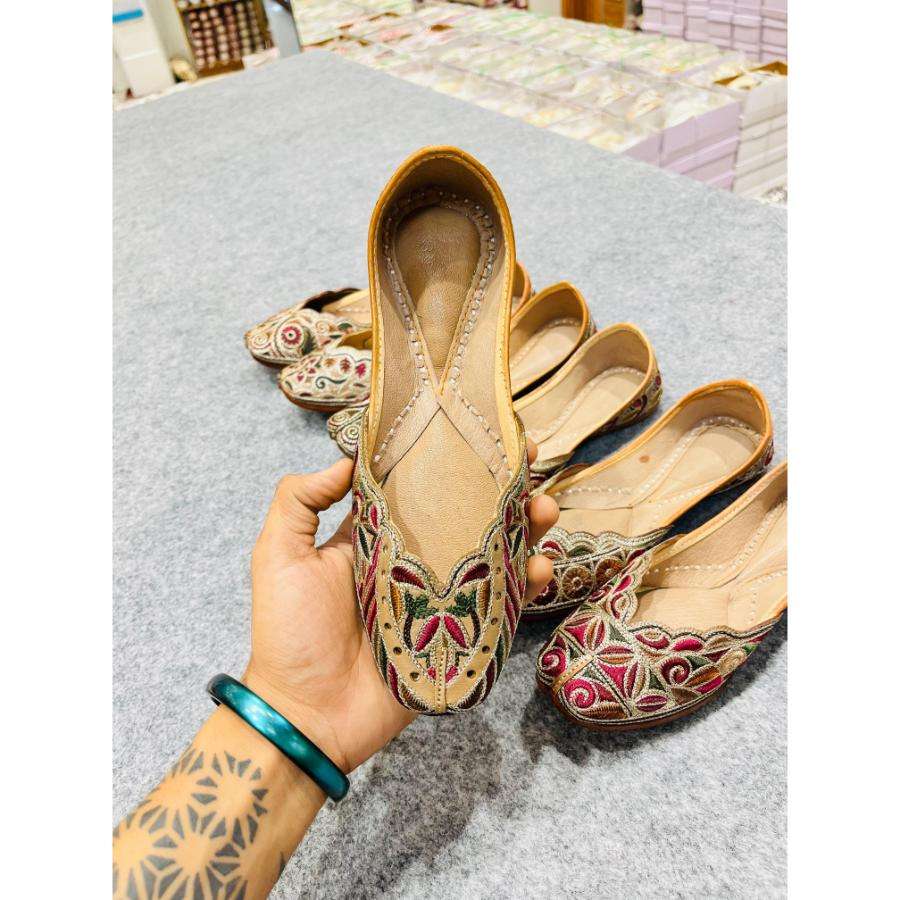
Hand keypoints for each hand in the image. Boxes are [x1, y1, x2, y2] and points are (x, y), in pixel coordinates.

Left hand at [244, 442, 558, 772]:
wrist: (308, 714)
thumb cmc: (288, 633)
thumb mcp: (279, 556)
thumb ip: (299, 501)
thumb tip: (346, 458)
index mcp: (374, 536)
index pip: (417, 487)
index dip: (447, 461)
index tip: (476, 433)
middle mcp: (413, 561)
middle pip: (466, 516)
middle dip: (501, 490)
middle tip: (527, 467)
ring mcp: (441, 598)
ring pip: (492, 555)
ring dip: (524, 530)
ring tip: (543, 511)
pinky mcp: (460, 635)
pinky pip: (500, 606)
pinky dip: (525, 585)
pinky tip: (539, 566)